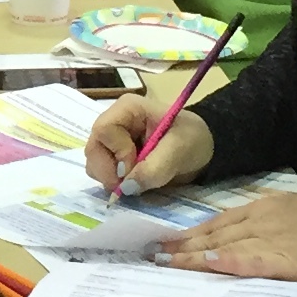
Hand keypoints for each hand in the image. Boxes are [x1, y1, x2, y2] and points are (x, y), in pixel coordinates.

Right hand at [84, 98, 207, 195]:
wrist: (203, 149)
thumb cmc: (193, 139)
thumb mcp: (179, 150)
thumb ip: (155, 167)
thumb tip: (126, 187)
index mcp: (127, 108)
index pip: (104, 130)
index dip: (116, 152)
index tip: (135, 166)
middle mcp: (114, 122)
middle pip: (93, 149)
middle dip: (109, 171)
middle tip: (130, 186)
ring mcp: (112, 141)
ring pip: (94, 164)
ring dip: (111, 179)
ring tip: (136, 183)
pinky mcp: (114, 158)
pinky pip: (103, 173)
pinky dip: (114, 184)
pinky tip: (133, 184)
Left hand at [159, 184, 296, 280]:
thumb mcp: (293, 208)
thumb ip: (267, 216)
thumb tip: (243, 223)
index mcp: (263, 208)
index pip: (218, 222)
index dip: (191, 233)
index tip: (168, 242)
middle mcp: (260, 220)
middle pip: (213, 234)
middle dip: (182, 245)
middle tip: (153, 255)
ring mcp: (269, 238)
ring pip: (222, 246)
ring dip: (191, 256)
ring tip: (166, 263)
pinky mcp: (282, 258)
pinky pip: (250, 261)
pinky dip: (227, 261)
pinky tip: (207, 263)